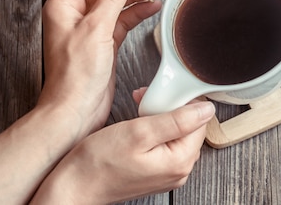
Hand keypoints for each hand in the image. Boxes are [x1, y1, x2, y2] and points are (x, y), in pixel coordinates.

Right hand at [31, 100, 215, 203]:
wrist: (73, 187)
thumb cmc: (98, 163)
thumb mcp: (139, 132)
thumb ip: (176, 120)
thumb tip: (207, 109)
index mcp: (180, 161)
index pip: (200, 120)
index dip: (182, 100)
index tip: (161, 93)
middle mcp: (179, 171)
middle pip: (189, 127)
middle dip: (169, 107)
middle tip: (145, 100)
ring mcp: (167, 173)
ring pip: (176, 133)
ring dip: (159, 117)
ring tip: (138, 110)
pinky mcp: (155, 173)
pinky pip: (164, 144)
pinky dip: (153, 130)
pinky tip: (136, 125)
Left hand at [39, 0, 161, 137]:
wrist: (77, 110)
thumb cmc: (76, 74)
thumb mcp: (96, 29)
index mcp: (63, 4)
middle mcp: (76, 13)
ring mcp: (91, 26)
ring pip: (116, 1)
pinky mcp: (105, 40)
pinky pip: (123, 19)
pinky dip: (138, 12)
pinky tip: (153, 7)